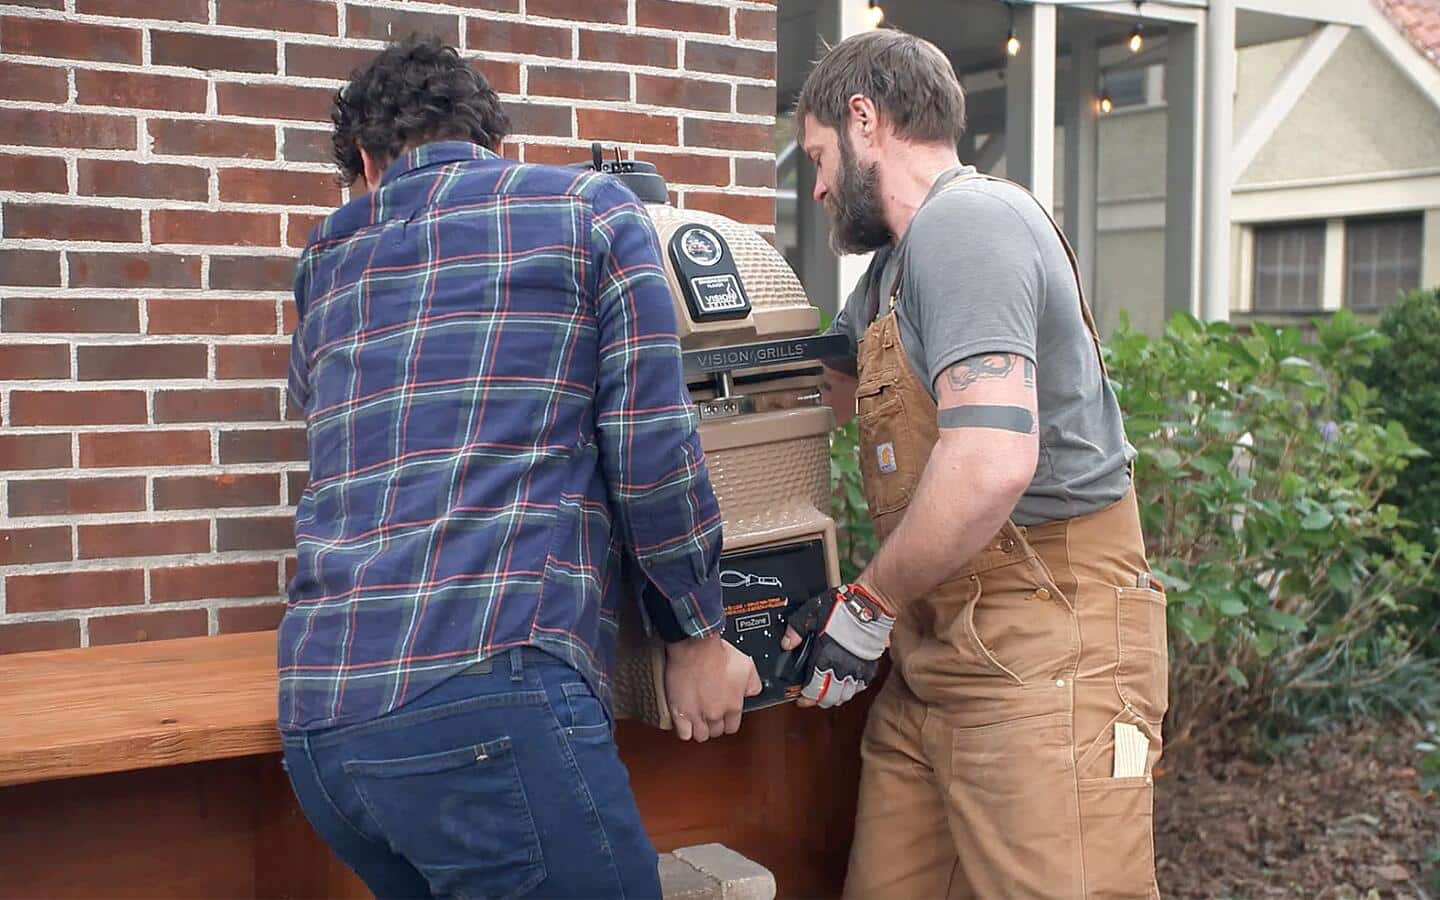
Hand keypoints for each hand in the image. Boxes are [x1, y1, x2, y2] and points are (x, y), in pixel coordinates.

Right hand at [664, 634, 761, 741]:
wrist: (695, 646)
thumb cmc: (718, 653)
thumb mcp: (746, 666)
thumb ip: (753, 684)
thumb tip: (752, 692)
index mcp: (733, 706)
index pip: (732, 727)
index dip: (727, 721)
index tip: (723, 715)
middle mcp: (716, 714)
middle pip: (716, 731)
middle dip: (713, 724)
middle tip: (709, 712)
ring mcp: (697, 714)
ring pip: (700, 735)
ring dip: (699, 728)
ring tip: (696, 718)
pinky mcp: (680, 712)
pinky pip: (683, 733)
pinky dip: (684, 729)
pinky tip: (684, 720)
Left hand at [780, 583, 894, 707]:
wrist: (870, 603)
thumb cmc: (842, 607)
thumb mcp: (810, 613)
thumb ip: (796, 630)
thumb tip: (786, 643)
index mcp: (824, 657)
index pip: (814, 690)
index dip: (806, 698)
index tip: (802, 698)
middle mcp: (842, 667)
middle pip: (830, 697)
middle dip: (820, 700)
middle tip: (814, 696)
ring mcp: (858, 668)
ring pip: (847, 695)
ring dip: (837, 696)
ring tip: (830, 691)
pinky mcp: (871, 665)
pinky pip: (862, 686)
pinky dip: (853, 689)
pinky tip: (847, 683)